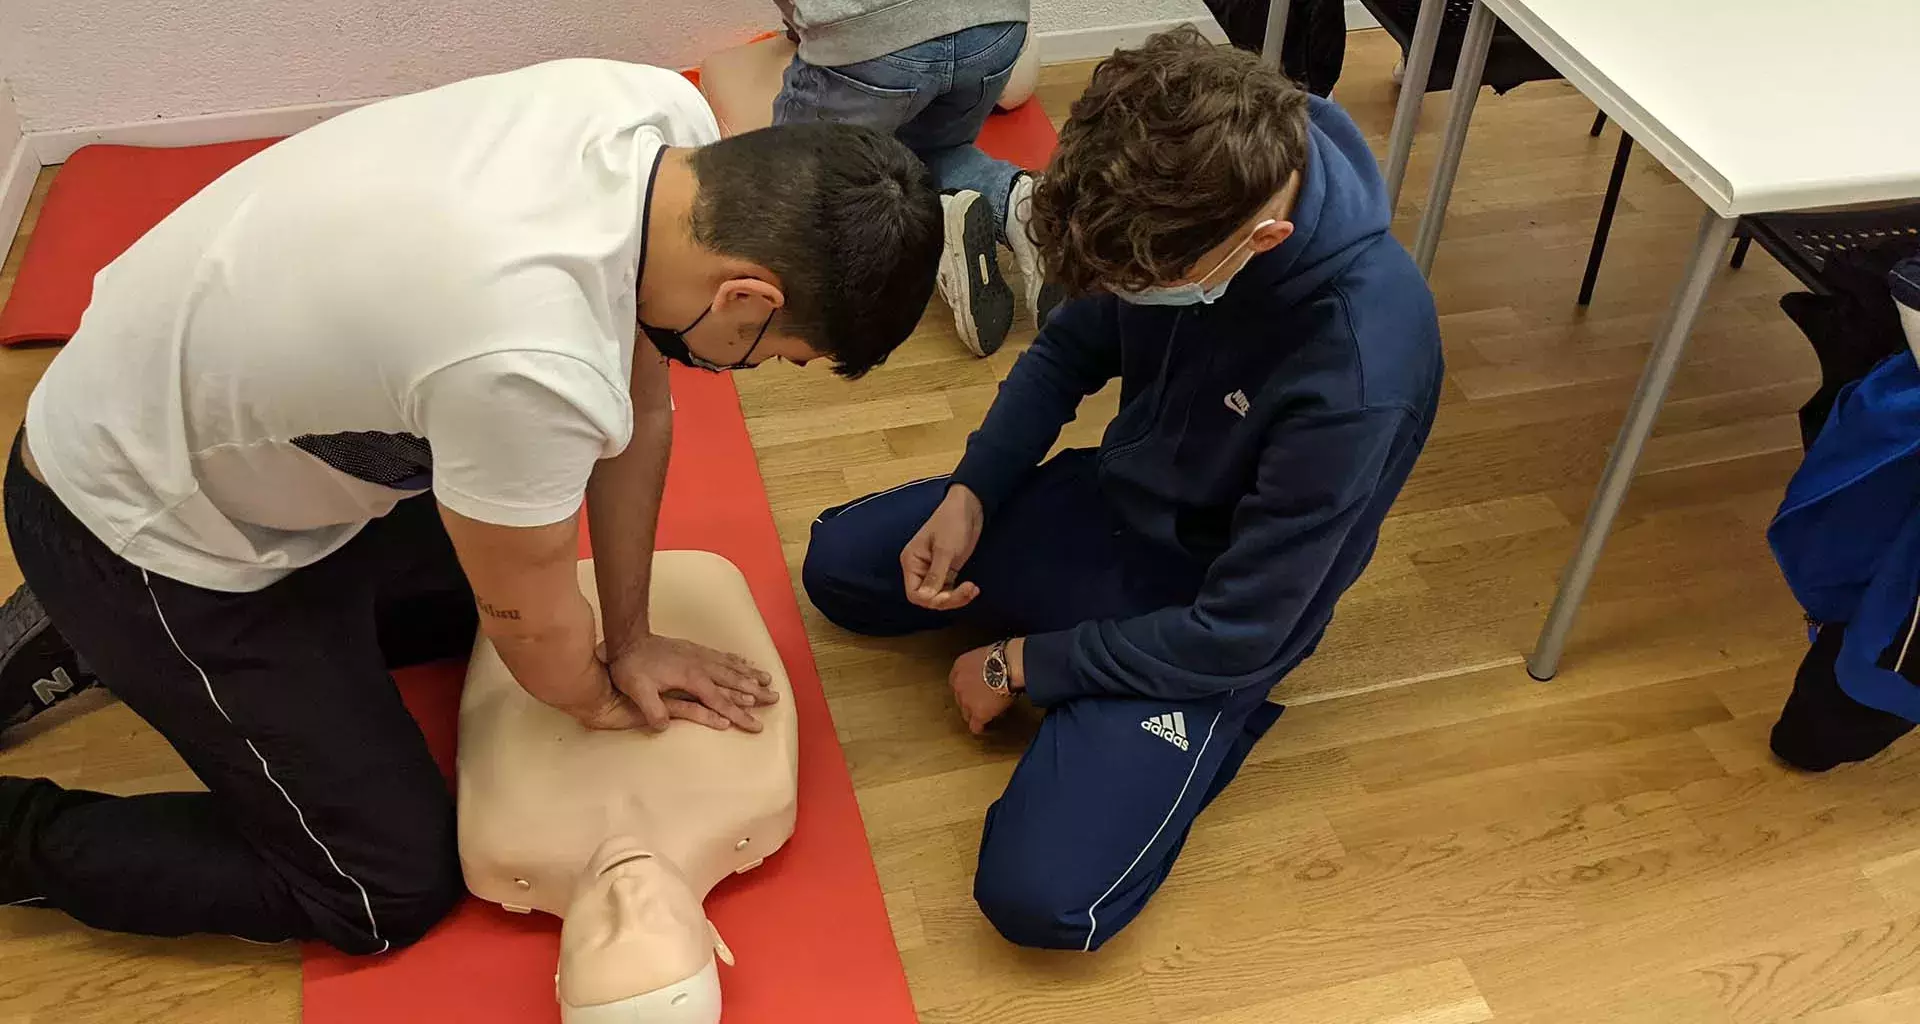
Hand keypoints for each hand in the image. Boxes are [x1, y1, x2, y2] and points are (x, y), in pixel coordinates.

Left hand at [604, 635, 776, 732]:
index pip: (720, 701)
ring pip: (732, 667)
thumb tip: (664, 726)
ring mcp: (699, 656)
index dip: (739, 715)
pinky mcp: (695, 649)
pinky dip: (738, 661)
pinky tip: (746, 663)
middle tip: (775, 699)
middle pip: (734, 682)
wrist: (628, 639)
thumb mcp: (637, 690)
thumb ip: (652, 709)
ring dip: (751, 675)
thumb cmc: (632, 666)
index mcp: (691, 678)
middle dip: (756, 692)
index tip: (756, 725)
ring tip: (769, 681)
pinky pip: (723, 656)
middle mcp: (701, 666)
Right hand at [902, 485, 984, 610]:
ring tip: (973, 589)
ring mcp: (934, 570)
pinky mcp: (948, 570)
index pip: (914, 593)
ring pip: (940, 596)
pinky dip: (960, 592)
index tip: (948, 595)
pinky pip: (949, 590)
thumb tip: (924, 598)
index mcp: (912, 562)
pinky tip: (972, 588)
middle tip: (968, 591)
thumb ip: (935, 576)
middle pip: (928, 598)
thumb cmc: (953, 522)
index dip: (930, 600)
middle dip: (948, 599)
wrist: (970, 506)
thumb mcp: (945, 550)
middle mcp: (920, 569)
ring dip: (957, 597)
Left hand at [949, 643, 1016, 734]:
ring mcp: (967, 700)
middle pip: (959, 698)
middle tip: (981, 701)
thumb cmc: (1003, 656)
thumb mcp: (984, 655)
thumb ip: (979, 666)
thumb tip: (986, 672)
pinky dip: (979, 727)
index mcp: (959, 667)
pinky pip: (975, 725)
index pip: (956, 682)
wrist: (1008, 665)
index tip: (972, 690)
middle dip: (969, 701)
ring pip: (965, 713)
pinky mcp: (978, 713)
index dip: (966, 687)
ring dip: (974, 713)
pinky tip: (983, 727)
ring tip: (984, 713)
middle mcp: (958, 685)